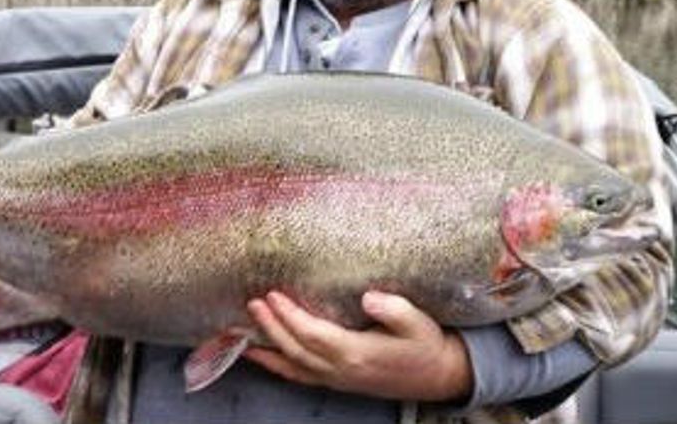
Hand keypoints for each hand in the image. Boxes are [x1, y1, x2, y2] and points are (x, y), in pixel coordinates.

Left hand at [244, 290, 472, 401]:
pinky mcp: (335, 380)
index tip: (273, 296)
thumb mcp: (419, 323)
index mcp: (358, 353)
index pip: (314, 335)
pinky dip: (275, 364)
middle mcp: (341, 369)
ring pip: (292, 365)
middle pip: (296, 349)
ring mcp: (336, 378)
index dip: (290, 317)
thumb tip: (370, 297)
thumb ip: (395, 310)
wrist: (436, 376)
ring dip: (266, 347)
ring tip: (240, 329)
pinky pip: (298, 375)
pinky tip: (258, 353)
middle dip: (271, 327)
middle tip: (252, 303)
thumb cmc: (425, 345)